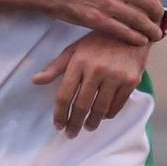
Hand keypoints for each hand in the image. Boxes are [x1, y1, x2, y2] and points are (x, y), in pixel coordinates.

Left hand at [32, 33, 148, 139]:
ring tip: (87, 127)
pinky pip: (117, 105)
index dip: (59, 114)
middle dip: (74, 123)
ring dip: (92, 122)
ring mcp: (115, 76)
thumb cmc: (98, 41)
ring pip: (100, 109)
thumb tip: (35, 81)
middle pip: (81, 105)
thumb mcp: (74, 49)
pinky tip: (103, 117)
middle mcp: (96, 70)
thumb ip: (55, 67)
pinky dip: (109, 114)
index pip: (64, 95)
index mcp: (78, 62)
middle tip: (70, 134)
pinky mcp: (131, 81)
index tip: (58, 125)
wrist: (131, 31)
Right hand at [47, 0, 164, 44]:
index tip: (159, 1)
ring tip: (153, 35)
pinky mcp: (97, 20)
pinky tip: (138, 41)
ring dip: (150, 30)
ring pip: (140, 20)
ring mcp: (107, 4)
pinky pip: (123, 32)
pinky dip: (135, 38)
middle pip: (150, 2)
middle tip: (159, 21)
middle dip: (158, 14)